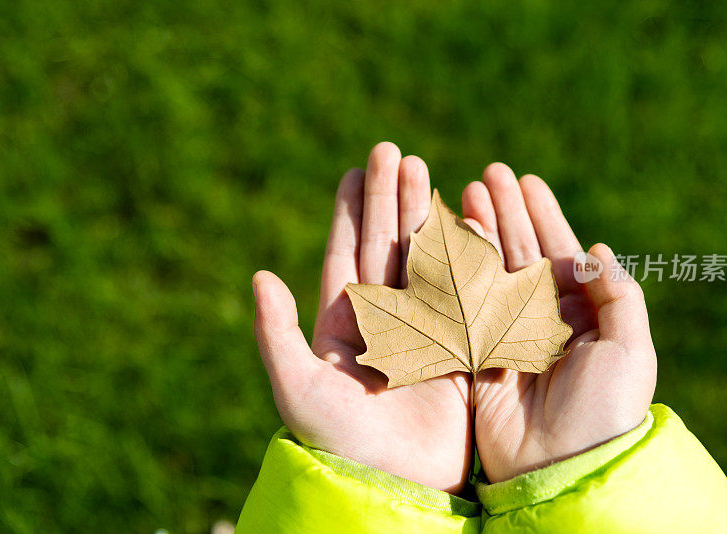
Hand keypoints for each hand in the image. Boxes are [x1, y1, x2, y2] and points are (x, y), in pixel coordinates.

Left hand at [252, 142, 470, 492]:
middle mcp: (384, 317)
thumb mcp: (297, 387)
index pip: (346, 253)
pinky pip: (462, 287)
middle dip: (389, 198)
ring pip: (422, 256)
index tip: (354, 169)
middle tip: (392, 153)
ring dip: (422, 213)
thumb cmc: (339, 440)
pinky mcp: (458, 342)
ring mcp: (423, 326)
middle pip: (386, 244)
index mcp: (344, 321)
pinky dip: (465, 252)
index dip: (351, 210)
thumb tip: (259, 276)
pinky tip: (467, 218)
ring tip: (422, 170)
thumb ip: (276, 333)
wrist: (397, 483)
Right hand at [461, 164, 656, 482]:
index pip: (558, 251)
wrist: (562, 465)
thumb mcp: (629, 350)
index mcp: (580, 312)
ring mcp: (505, 332)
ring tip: (466, 193)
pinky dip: (456, 271)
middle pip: (520, 252)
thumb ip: (617, 296)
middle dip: (506, 212)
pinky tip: (450, 239)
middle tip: (489, 173)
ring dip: (480, 231)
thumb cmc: (605, 409)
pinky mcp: (476, 351)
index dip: (543, 215)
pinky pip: (464, 302)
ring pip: (490, 269)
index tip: (527, 180)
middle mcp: (540, 317)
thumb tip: (596, 249)